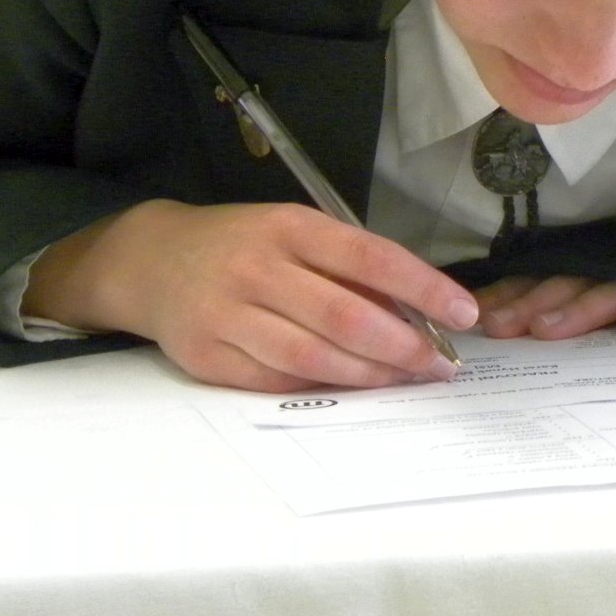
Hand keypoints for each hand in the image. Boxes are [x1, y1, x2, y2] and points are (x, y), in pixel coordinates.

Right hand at [23, 199, 479, 392]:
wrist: (152, 260)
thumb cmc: (242, 244)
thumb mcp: (294, 230)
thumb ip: (348, 265)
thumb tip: (417, 308)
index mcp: (289, 227)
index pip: (370, 257)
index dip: (423, 288)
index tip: (463, 313)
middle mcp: (258, 268)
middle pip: (345, 316)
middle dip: (403, 346)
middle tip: (439, 365)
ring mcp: (227, 315)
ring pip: (313, 356)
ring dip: (369, 375)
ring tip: (404, 379)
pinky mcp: (207, 357)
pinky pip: (276, 382)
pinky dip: (320, 387)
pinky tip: (350, 388)